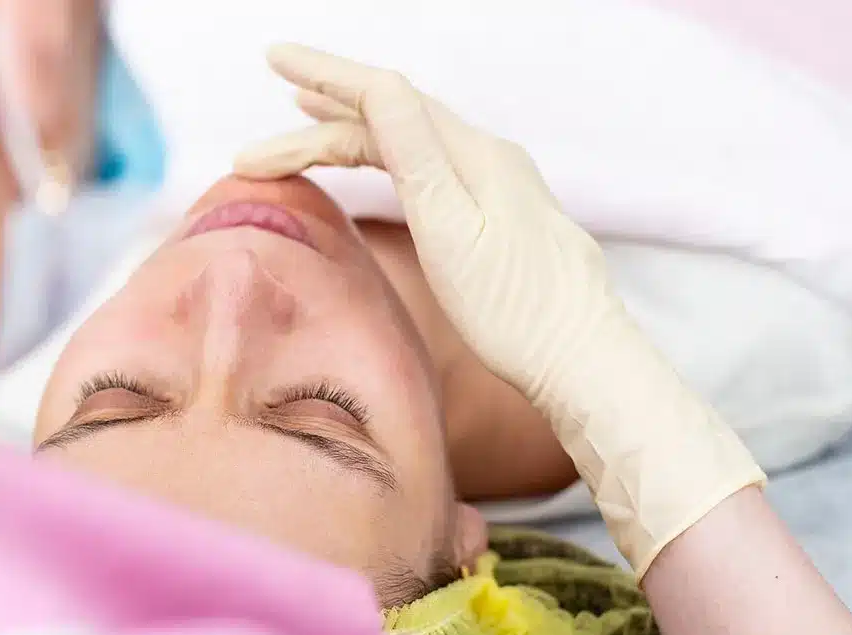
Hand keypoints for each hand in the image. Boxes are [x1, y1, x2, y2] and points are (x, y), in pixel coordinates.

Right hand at [234, 44, 617, 403]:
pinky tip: (382, 165)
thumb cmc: (516, 314)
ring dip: (355, 131)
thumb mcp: (452, 234)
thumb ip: (415, 157)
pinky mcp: (505, 215)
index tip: (275, 58)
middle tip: (266, 121)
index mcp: (474, 157)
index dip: (326, 75)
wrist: (584, 360)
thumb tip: (381, 84)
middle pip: (394, 120)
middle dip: (323, 118)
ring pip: (414, 142)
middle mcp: (490, 158)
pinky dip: (391, 157)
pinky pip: (434, 166)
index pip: (385, 97)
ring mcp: (501, 185)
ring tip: (308, 118)